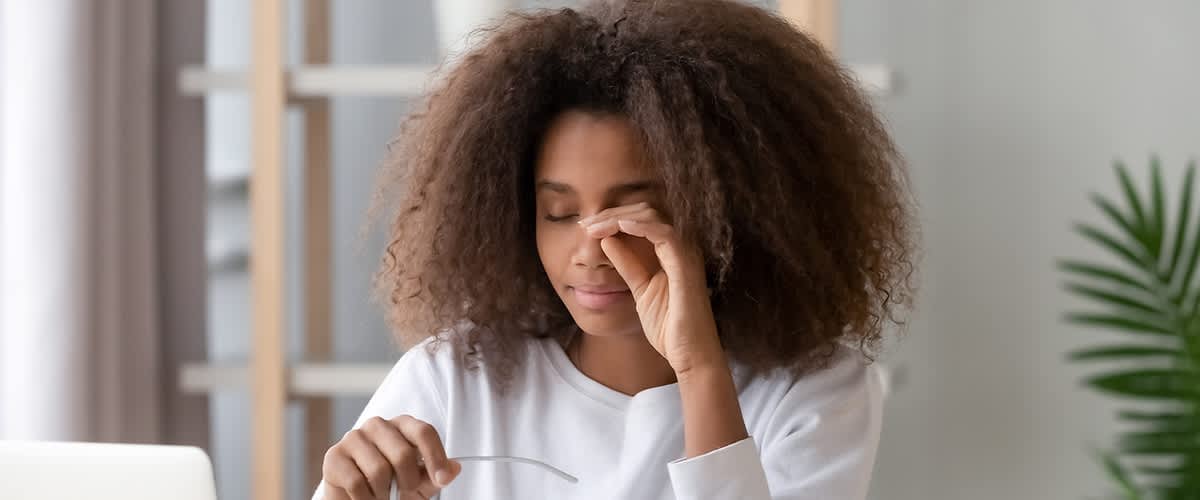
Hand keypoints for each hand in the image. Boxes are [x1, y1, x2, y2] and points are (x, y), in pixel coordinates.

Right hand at [322, 415, 460, 499]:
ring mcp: (354, 438)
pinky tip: (365, 496)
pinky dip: (365, 498)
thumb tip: (455, 468)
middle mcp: (377, 425)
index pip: (424, 432)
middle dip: (407, 482)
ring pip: (379, 470)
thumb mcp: (419, 483)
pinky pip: (357, 482)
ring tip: (382, 494)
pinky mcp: (334, 456)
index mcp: (402, 425)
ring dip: (384, 493)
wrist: (358, 498)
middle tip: (403, 492)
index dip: (436, 457)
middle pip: (403, 453)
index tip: (443, 479)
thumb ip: (436, 475)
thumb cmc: (391, 485)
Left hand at [580, 202, 724, 373]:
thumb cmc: (670, 326)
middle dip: (611, 214)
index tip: (586, 227)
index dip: (612, 218)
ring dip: (618, 218)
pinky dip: (640, 226)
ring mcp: (686, 253)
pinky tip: (618, 227)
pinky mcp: (687, 265)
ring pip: (652, 216)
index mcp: (671, 251)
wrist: (690, 354)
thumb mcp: (640, 289)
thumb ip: (627, 265)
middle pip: (645, 212)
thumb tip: (607, 241)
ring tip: (594, 226)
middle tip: (584, 225)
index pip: (641, 220)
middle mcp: (681, 246)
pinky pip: (664, 234)